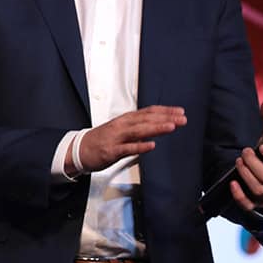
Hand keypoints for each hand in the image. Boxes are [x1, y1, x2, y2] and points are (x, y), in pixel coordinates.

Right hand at [72, 106, 186, 173]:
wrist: (79, 149)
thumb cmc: (101, 139)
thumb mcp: (121, 129)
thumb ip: (139, 127)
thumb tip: (157, 126)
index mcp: (126, 119)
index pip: (149, 112)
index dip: (165, 111)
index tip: (180, 112)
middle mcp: (122, 126)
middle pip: (146, 120)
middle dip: (166, 119)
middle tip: (182, 119)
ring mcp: (116, 138)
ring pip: (139, 131)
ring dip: (156, 128)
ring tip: (171, 127)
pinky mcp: (111, 151)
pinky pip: (127, 148)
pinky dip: (140, 146)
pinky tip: (151, 145)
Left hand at [229, 100, 262, 210]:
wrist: (261, 176)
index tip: (262, 146)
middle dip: (253, 164)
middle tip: (244, 152)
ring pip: (258, 189)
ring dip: (245, 174)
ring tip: (238, 161)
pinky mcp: (254, 203)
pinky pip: (248, 205)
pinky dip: (239, 194)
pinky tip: (232, 182)